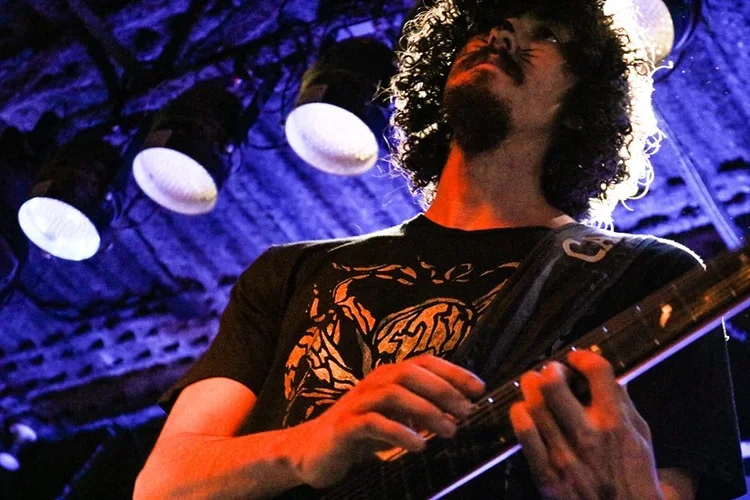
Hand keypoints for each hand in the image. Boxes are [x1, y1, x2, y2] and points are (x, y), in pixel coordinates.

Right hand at [287, 354, 484, 487]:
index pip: (424, 363)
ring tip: (450, 431)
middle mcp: (372, 383)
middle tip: (468, 412)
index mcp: (387, 377)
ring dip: (426, 411)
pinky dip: (399, 432)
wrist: (313, 450)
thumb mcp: (395, 417)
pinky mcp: (344, 427)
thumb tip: (461, 410)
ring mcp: (356, 403)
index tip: (479, 388)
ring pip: (394, 394)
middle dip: (443, 390)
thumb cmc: (361, 433)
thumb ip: (421, 410)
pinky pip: (373, 423)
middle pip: (410, 373)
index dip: (453, 371)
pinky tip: (419, 445)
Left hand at [509, 349, 661, 499]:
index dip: (583, 357)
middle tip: (550, 371)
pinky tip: (522, 410)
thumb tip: (605, 373)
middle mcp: (589, 436)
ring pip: (534, 405)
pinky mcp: (548, 476)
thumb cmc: (634, 475)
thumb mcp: (641, 435)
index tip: (576, 358)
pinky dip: (519, 416)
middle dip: (550, 370)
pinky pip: (525, 438)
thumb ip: (623, 402)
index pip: (597, 372)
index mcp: (615, 423)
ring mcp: (565, 456)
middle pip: (554, 384)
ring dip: (531, 389)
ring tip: (534, 386)